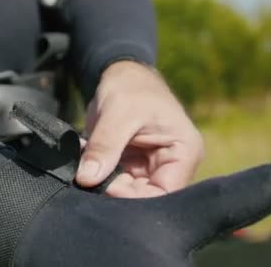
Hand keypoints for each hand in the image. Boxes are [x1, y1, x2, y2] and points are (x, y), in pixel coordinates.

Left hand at [76, 60, 203, 197]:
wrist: (122, 74)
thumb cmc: (131, 87)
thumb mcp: (118, 113)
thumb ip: (104, 146)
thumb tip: (86, 178)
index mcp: (185, 152)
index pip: (165, 193)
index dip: (133, 196)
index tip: (104, 184)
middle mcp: (173, 165)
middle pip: (146, 197)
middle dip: (115, 191)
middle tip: (88, 179)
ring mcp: (152, 167)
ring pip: (128, 192)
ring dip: (104, 184)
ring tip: (86, 166)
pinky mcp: (133, 166)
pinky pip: (116, 181)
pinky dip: (99, 176)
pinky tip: (86, 164)